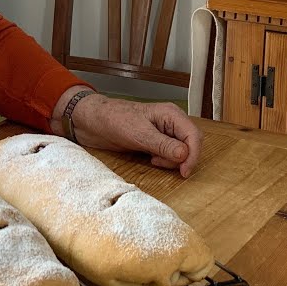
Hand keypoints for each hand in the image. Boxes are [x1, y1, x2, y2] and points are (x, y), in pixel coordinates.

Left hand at [65, 94, 202, 177]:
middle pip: (190, 144)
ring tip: (153, 160)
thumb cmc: (114, 120)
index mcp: (171, 114)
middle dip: (181, 158)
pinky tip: (151, 159)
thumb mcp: (139, 134)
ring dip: (171, 160)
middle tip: (161, 163)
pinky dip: (164, 160)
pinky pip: (169, 154)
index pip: (194, 136)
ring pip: (180, 151)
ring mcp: (163, 132)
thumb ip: (163, 145)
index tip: (184, 171)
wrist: (91, 121)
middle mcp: (170, 122)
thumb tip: (185, 155)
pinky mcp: (154, 142)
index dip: (193, 155)